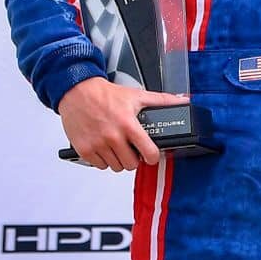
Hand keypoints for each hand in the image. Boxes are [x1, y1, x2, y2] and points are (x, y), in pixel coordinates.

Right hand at [57, 77, 189, 171]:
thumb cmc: (106, 95)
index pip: (148, 152)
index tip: (151, 156)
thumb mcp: (137, 95)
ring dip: (118, 160)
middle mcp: (112, 136)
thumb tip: (183, 100)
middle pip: (131, 164)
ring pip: (115, 167)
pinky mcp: (84, 150)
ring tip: (118, 148)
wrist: (78, 92)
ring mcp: (97, 145)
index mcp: (128, 124)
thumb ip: (161, 100)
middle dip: (134, 159)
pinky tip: (105, 148)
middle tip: (132, 150)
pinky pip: (99, 166)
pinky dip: (103, 160)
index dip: (152, 157)